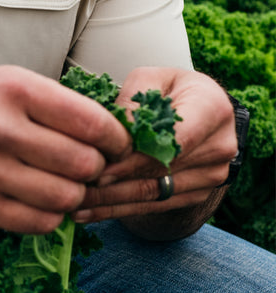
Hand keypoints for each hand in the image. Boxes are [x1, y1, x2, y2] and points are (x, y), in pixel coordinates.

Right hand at [0, 65, 131, 234]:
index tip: (115, 143)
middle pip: (84, 164)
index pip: (91, 122)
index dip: (116, 138)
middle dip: (95, 168)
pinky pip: (39, 222)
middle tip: (87, 165)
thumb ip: (50, 101)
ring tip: (61, 182)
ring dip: (73, 194)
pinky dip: (49, 214)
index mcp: (11, 89)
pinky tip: (38, 198)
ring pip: (66, 198)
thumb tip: (106, 130)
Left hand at [72, 68, 235, 231]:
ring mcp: (211, 175)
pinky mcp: (197, 194)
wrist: (200, 110)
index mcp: (211, 109)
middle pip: (160, 172)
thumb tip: (110, 134)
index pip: (173, 142)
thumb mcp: (149, 80)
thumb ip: (131, 102)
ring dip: (111, 203)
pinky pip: (153, 205)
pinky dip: (119, 210)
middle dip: (114, 186)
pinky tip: (89, 213)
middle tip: (74, 191)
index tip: (101, 171)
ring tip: (74, 206)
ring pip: (153, 194)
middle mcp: (218, 146)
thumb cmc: (169, 90)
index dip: (135, 160)